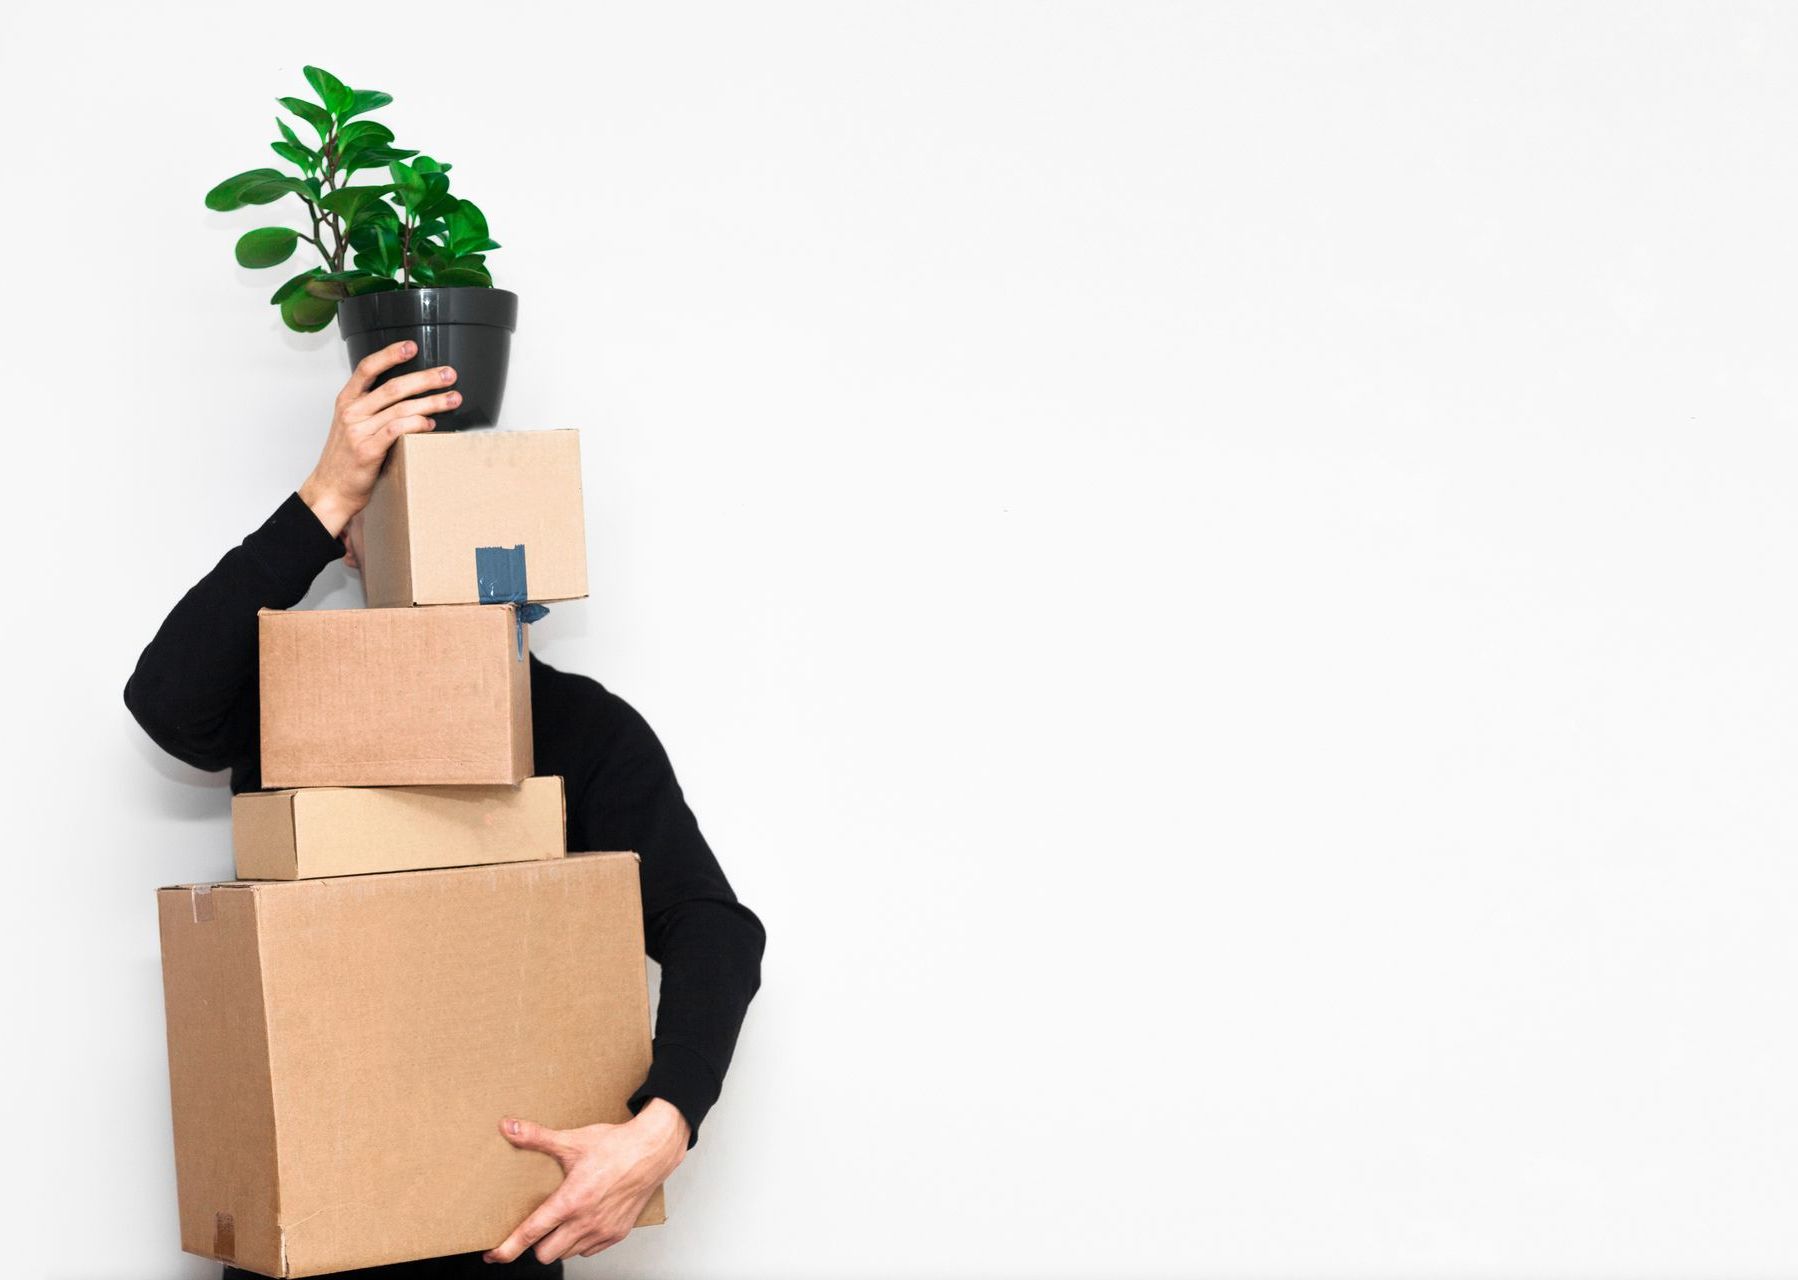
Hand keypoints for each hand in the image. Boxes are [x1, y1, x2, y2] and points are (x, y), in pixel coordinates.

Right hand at [297, 340, 461, 535]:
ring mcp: (359, 431)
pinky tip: (431, 424)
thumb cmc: (346, 458)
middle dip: (426, 378)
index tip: (412, 346)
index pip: (368, 368)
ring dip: (432, 402)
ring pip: (401, 409)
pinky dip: (417, 425)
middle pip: (394, 387)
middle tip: (449, 374)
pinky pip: (397, 431)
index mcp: (347, 401)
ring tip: (453, 399)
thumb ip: (374, 409)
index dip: (390, 355)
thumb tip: (410, 396)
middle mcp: (352, 412)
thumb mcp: (353, 425)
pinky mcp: (368, 450)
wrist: (331, 489)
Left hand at [483, 1100, 689, 1263]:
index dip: (508, 1248)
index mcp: (571, 1201)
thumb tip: (509, 1127)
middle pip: (546, 1254)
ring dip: (559, 1243)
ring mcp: (603, 1230)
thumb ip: (537, 1137)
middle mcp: (586, 1221)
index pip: (532, 1233)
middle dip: (537, 1244)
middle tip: (538, 1226)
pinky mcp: (617, 1233)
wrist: (653, 1150)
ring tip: (562, 1221)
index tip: (493, 1255)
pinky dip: (581, 1242)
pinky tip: (582, 1222)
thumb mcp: (573, 1140)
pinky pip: (589, 1251)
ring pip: (568, 1254)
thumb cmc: (616, 1146)